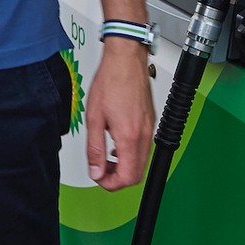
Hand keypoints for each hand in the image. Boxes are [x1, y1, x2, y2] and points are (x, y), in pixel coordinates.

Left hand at [83, 42, 155, 190]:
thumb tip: (96, 171)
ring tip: (106, 158)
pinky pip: (144, 148)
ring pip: (141, 162)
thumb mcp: (94, 118)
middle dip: (118, 178)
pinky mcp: (150, 122)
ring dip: (124, 166)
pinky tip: (117, 145)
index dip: (110, 184)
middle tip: (101, 171)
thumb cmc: (111, 81)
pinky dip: (130, 154)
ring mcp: (150, 129)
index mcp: (129, 136)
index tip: (98, 177)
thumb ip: (94, 149)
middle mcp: (144, 135)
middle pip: (137, 174)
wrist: (126, 60)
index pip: (127, 177)